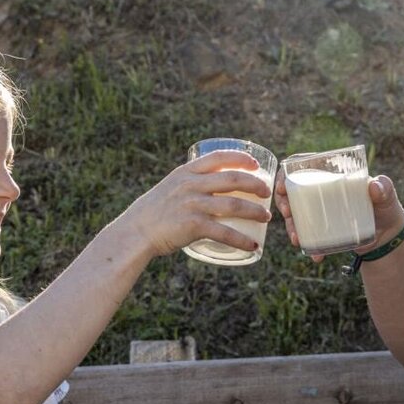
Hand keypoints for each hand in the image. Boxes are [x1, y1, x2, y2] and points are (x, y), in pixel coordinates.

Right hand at [122, 150, 272, 258]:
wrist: (137, 232)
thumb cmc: (155, 212)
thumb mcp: (171, 187)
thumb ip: (191, 184)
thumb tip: (214, 186)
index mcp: (186, 172)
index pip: (219, 157)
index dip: (241, 158)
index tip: (256, 164)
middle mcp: (191, 185)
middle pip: (233, 180)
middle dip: (255, 185)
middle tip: (267, 193)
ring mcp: (193, 205)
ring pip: (233, 205)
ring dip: (255, 212)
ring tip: (266, 218)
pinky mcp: (193, 226)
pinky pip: (225, 232)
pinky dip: (242, 240)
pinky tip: (253, 245)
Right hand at [275, 172, 403, 262]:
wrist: (386, 238)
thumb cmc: (386, 209)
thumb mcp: (387, 198)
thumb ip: (385, 188)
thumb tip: (375, 186)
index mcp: (331, 175)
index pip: (302, 166)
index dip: (286, 174)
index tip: (283, 187)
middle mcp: (320, 191)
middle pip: (292, 191)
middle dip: (283, 203)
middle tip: (289, 214)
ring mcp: (318, 211)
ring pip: (295, 215)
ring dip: (291, 227)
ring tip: (297, 239)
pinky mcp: (320, 230)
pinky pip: (306, 235)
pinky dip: (308, 245)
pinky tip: (315, 255)